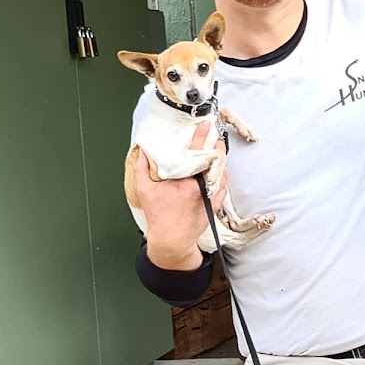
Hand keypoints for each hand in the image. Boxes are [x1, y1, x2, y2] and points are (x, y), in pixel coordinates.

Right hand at [136, 122, 227, 269]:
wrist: (172, 240)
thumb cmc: (158, 216)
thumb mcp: (145, 191)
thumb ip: (142, 168)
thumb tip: (142, 152)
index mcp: (183, 180)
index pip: (194, 151)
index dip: (200, 135)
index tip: (205, 124)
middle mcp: (199, 186)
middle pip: (214, 160)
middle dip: (217, 146)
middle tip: (217, 136)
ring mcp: (209, 195)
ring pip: (220, 172)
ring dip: (220, 160)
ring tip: (218, 150)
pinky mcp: (215, 204)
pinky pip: (222, 185)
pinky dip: (221, 176)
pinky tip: (219, 170)